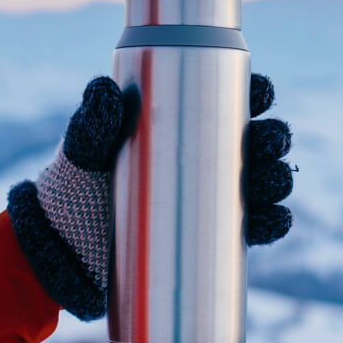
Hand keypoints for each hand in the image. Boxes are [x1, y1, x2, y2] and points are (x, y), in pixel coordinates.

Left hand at [7, 74, 293, 320]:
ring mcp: (210, 199)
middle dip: (272, 138)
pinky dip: (272, 223)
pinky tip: (275, 218)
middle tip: (267, 143)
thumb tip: (104, 90)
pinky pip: (253, 228)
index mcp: (180, 124)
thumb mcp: (81, 153)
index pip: (228, 100)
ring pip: (262, 183)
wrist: (65, 252)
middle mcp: (204, 158)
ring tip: (272, 182)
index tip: (259, 93)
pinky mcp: (212, 237)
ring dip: (277, 179)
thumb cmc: (74, 189)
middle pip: (255, 141)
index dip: (254, 93)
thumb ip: (91, 124)